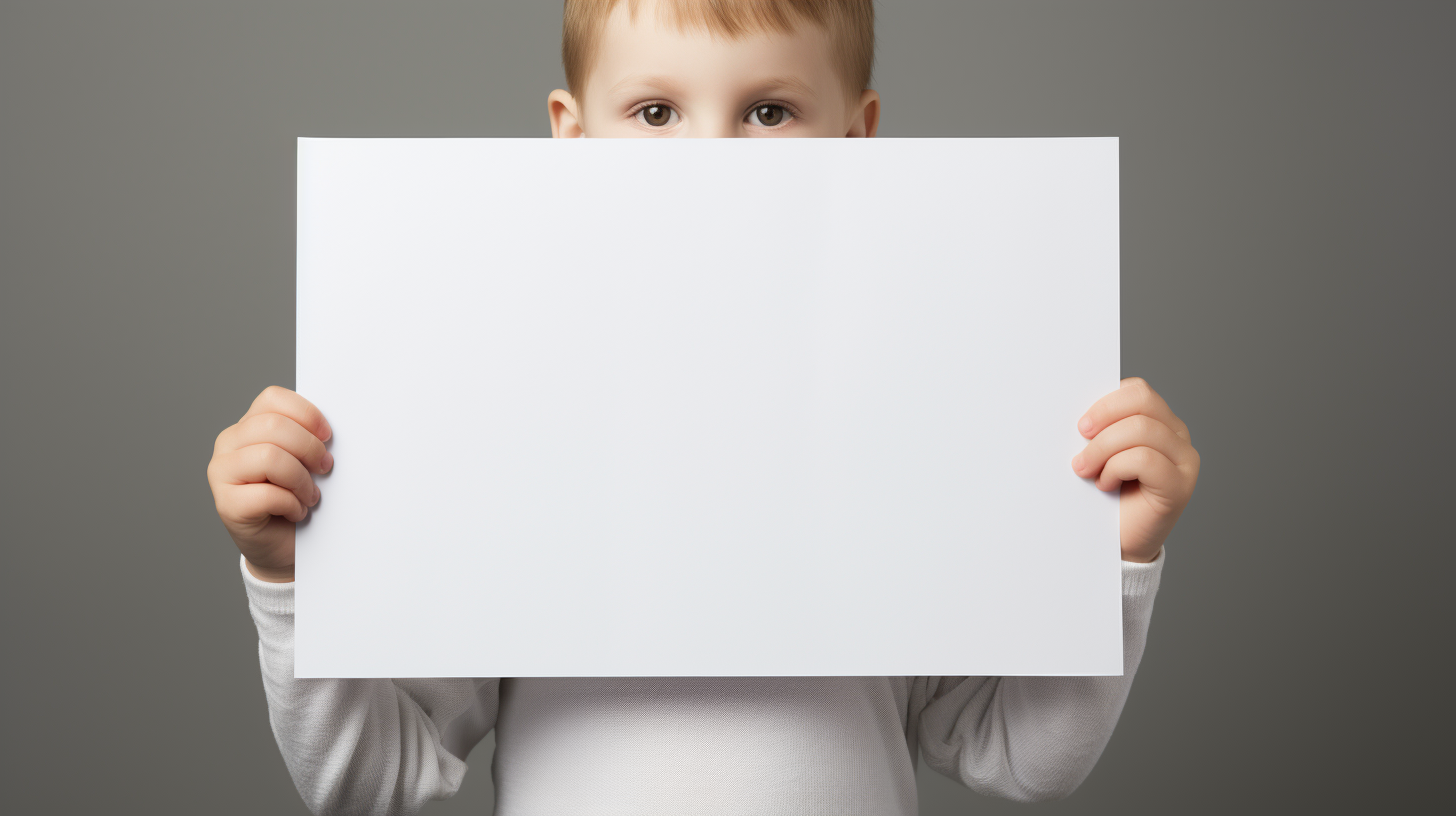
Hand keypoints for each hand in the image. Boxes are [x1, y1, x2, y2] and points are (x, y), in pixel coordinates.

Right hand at [206, 386, 332, 581]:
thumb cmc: (297, 498)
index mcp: (248, 425)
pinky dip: (292, 505)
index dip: (306, 414)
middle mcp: (228, 444)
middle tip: (324, 469)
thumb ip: (307, 438)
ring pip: (270, 457)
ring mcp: (222, 473)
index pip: (273, 399)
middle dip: (310, 449)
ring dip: (301, 480)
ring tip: (310, 496)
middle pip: (274, 427)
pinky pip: (267, 494)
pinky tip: (296, 512)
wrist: (284, 546)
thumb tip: (329, 431)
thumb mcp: (304, 461)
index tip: (328, 436)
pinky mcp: (226, 504)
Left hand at [1072, 377, 1199, 562]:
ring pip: (1141, 429)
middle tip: (1080, 442)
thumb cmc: (1103, 495)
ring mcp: (1184, 460)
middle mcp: (1178, 436)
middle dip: (1103, 419)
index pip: (1138, 390)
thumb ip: (1099, 429)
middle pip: (1142, 403)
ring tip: (1087, 471)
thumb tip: (1080, 414)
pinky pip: (1145, 459)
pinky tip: (1105, 484)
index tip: (1081, 426)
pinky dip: (1116, 468)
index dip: (1106, 403)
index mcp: (1159, 421)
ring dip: (1103, 449)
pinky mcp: (1180, 485)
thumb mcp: (1098, 453)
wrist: (1115, 542)